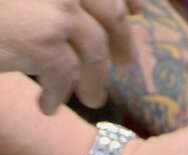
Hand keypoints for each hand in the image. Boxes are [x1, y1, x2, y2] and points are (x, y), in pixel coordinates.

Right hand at [0, 0, 142, 113]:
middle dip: (122, 40)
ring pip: (94, 49)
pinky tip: (48, 107)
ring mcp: (59, 9)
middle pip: (111, 13)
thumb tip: (82, 18)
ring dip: (94, 79)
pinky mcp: (44, 41)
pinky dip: (57, 93)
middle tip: (126, 62)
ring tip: (93, 100)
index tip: (138, 10)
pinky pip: (65, 72)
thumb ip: (52, 1)